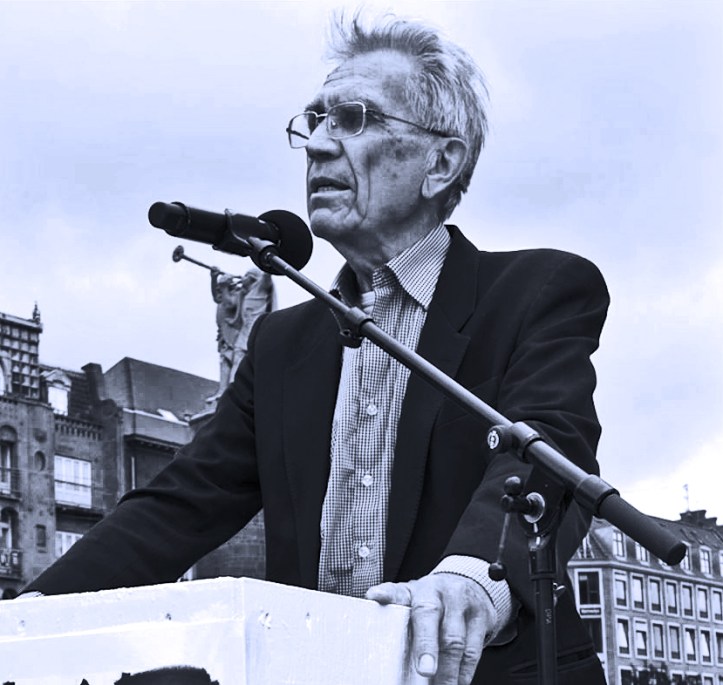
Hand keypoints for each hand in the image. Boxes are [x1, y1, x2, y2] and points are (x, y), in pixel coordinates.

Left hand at [366, 574, 494, 684]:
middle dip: (426, 645)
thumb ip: (397, 617)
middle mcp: (437, 590)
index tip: (374, 597)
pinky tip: (457, 682)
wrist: (469, 585)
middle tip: (424, 670)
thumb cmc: (434, 601)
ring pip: (455, 639)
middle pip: (429, 614)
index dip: (385, 593)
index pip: (397, 589)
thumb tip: (378, 642)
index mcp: (414, 589)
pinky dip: (464, 672)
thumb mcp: (413, 602)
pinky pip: (473, 649)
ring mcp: (461, 601)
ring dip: (447, 670)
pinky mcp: (482, 615)